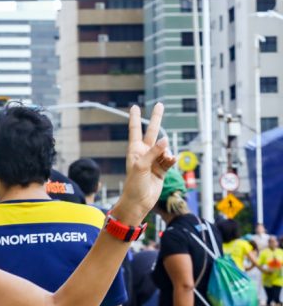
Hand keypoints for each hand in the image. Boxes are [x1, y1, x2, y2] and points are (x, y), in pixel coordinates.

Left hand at [114, 104, 175, 225]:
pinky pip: (170, 158)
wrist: (139, 202)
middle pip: (152, 132)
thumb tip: (166, 140)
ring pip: (165, 148)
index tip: (135, 107)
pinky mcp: (162, 168)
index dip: (135, 118)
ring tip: (164, 160)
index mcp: (135, 150)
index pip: (135, 130)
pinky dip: (172, 159)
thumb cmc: (134, 185)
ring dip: (167, 152)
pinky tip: (171, 161)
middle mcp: (144, 153)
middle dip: (156, 119)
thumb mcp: (141, 167)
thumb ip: (153, 152)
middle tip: (160, 104)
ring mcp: (154, 160)